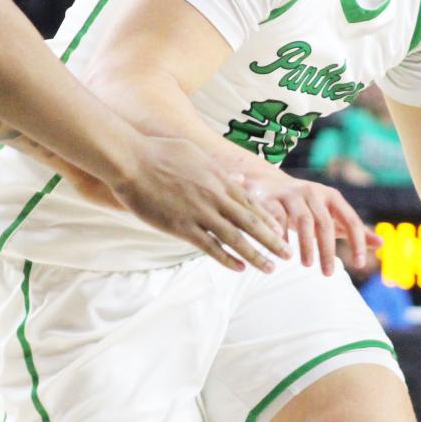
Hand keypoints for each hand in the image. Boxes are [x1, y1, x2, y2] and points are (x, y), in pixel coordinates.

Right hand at [110, 136, 291, 271]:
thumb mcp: (196, 155)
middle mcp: (215, 197)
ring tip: (271, 268)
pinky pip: (210, 246)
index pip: (251, 203)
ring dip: (256, 255)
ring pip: (236, 238)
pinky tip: (239, 268)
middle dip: (273, 240)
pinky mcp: (182, 227)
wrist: (132, 160)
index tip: (282, 231)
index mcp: (219, 179)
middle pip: (251, 222)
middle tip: (288, 254)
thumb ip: (218, 170)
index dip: (268, 219)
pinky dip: (227, 258)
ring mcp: (200, 213)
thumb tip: (235, 179)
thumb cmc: (160, 153)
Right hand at [245, 164, 380, 274]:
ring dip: (306, 245)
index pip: (350, 220)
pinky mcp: (271, 200)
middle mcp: (313, 192)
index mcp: (332, 197)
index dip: (357, 242)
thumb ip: (353, 229)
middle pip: (325, 223)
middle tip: (328, 274)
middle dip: (327, 250)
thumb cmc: (307, 206)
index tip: (360, 264)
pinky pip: (277, 218)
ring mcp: (291, 195)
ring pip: (302, 220)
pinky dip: (281, 235)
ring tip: (308, 265)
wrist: (268, 184)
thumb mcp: (331, 214)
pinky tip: (284, 252)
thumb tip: (382, 244)